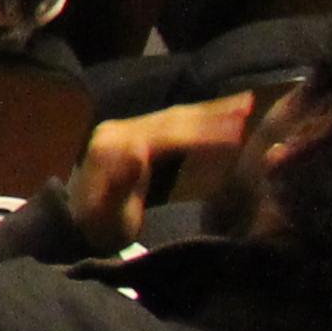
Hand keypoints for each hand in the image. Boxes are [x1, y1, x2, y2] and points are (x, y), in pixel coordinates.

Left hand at [66, 95, 255, 246]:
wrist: (80, 226)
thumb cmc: (98, 226)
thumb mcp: (105, 212)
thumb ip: (117, 183)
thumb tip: (135, 151)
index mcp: (114, 145)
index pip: (165, 134)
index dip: (202, 132)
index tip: (237, 131)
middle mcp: (120, 130)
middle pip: (173, 119)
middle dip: (212, 114)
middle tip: (251, 108)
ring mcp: (128, 130)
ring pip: (175, 116)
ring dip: (210, 111)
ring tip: (246, 104)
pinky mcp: (137, 136)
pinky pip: (174, 124)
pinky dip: (201, 118)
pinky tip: (225, 114)